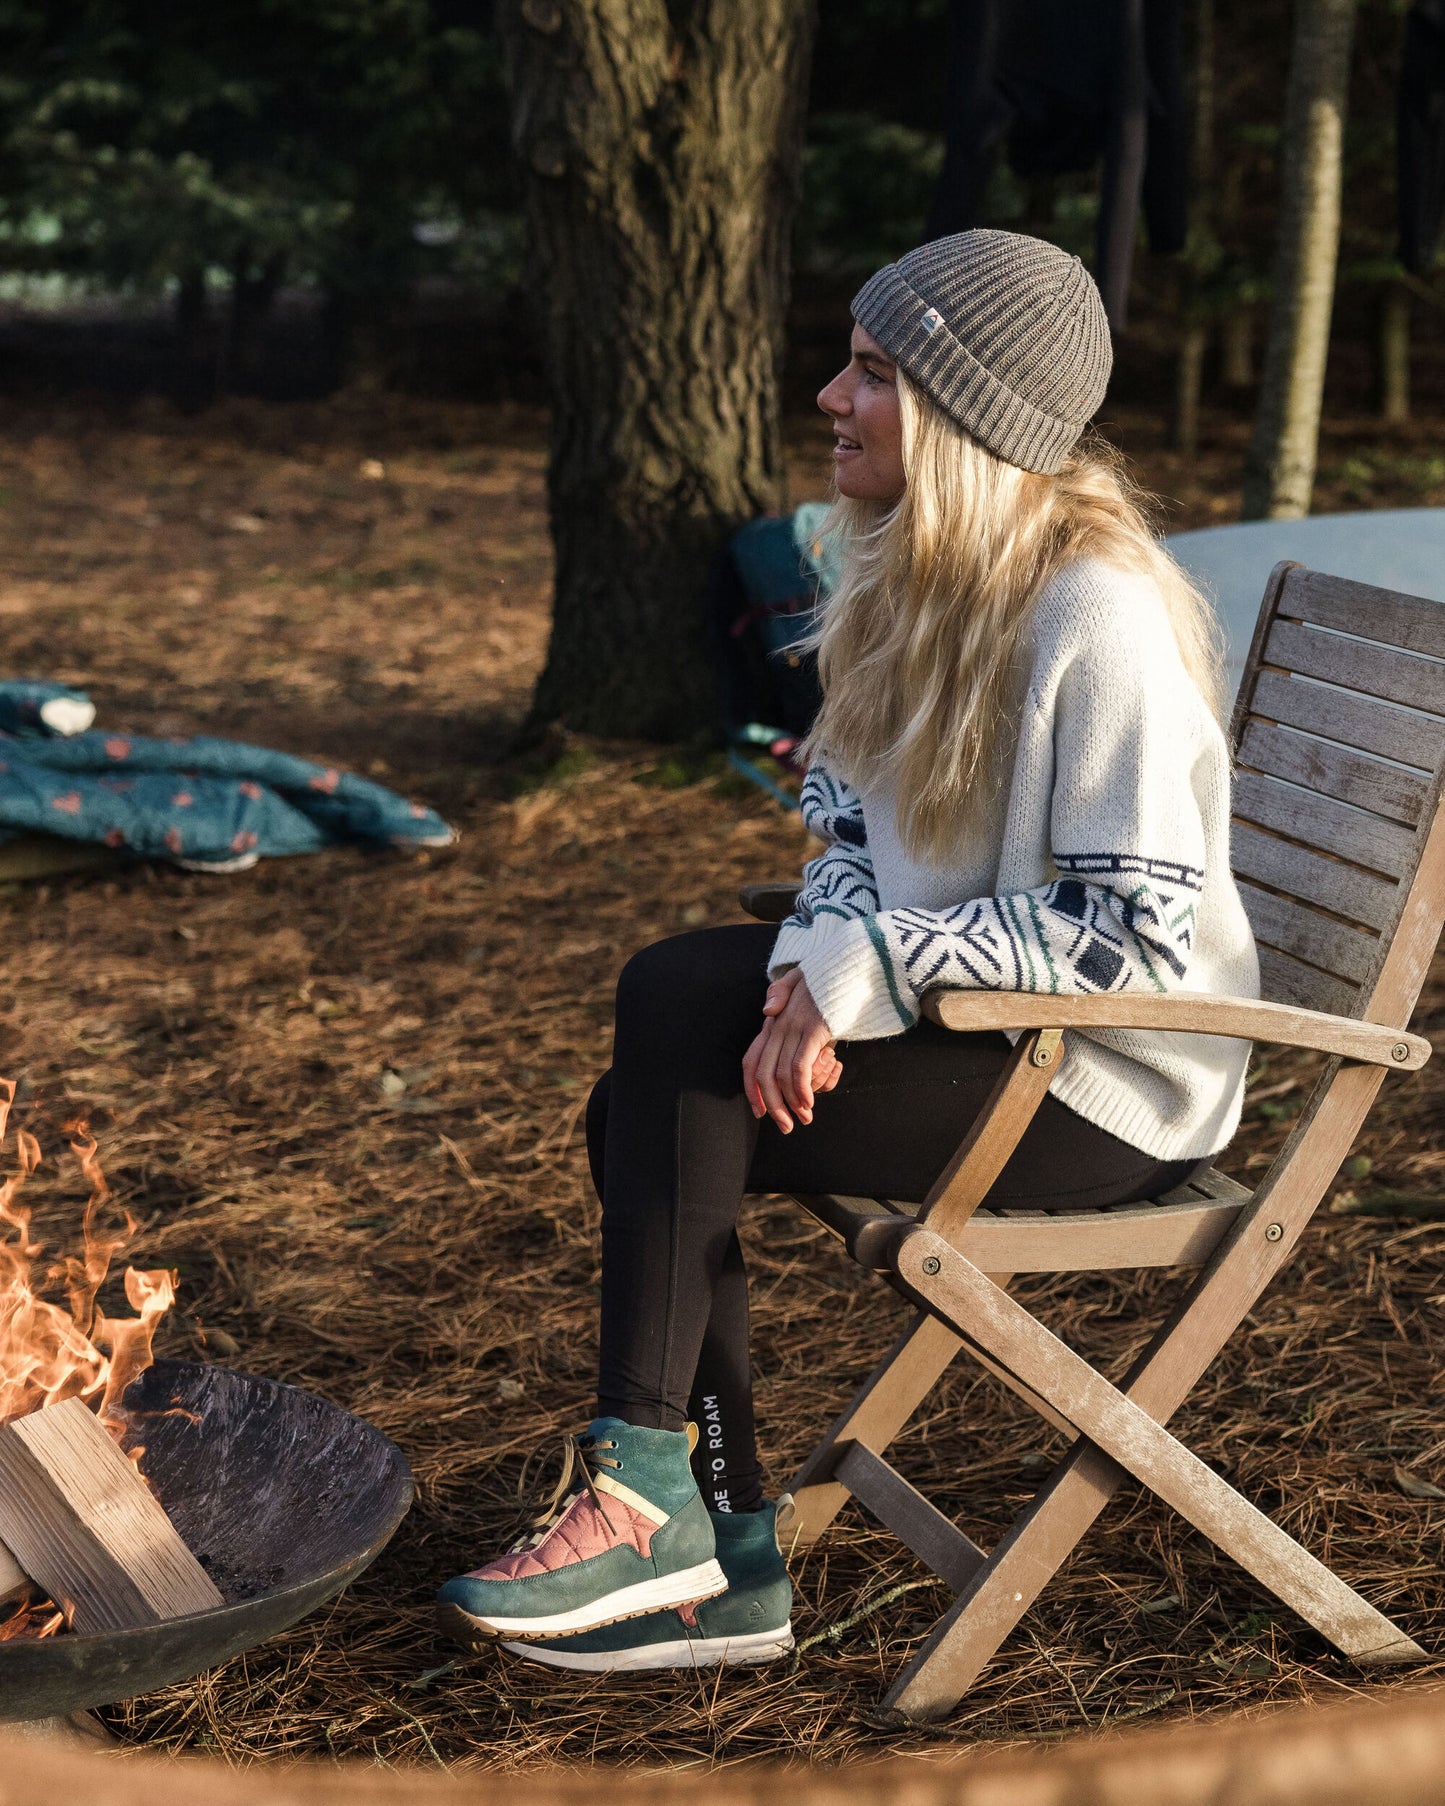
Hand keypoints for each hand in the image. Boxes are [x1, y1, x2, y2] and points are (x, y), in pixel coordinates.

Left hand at [742, 969, 842, 1133]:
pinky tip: (809, 1104)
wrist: (853, 960)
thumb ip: (782, 993)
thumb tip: (767, 1012)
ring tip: (803, 1119)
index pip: (752, 1059)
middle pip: (763, 1073)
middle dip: (772, 1105)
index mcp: (775, 1020)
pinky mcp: (813, 1029)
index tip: (761, 1112)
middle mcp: (779, 1024)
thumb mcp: (801, 979)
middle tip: (785, 1125)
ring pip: (780, 1075)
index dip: (751, 1089)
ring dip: (790, 1103)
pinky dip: (800, 1090)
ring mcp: (795, 1026)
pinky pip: (799, 1067)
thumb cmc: (830, 974)